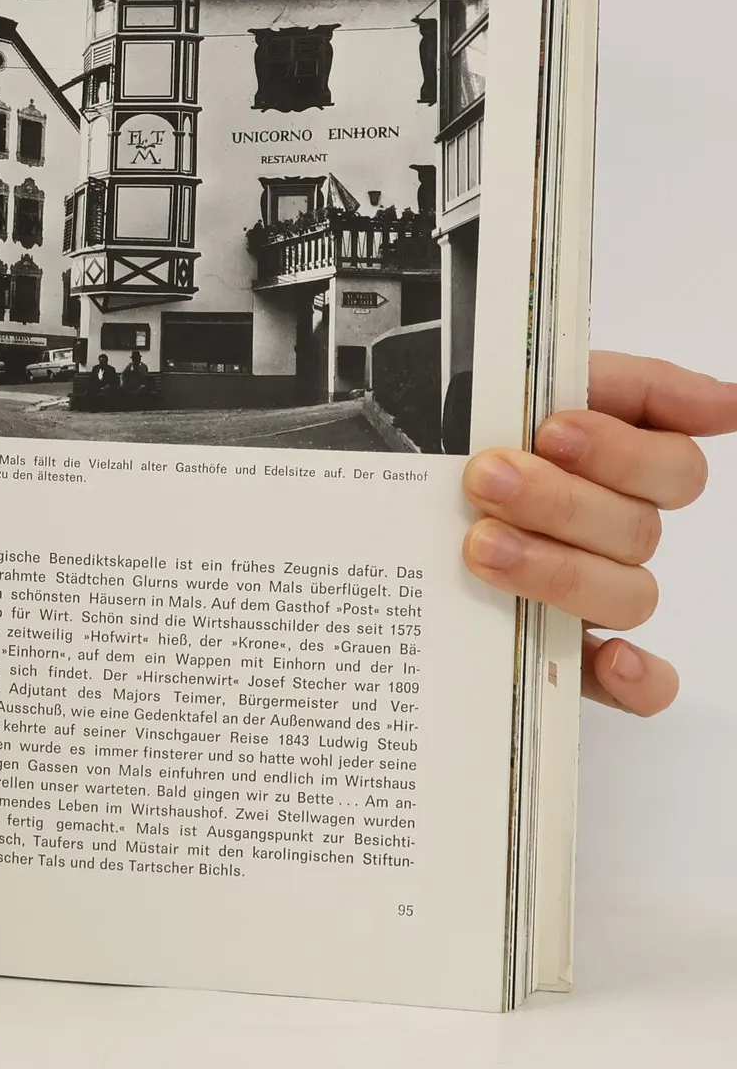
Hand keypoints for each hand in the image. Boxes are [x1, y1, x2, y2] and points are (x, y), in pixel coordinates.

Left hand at [461, 352, 736, 714]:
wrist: (367, 477)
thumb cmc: (452, 432)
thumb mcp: (520, 381)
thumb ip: (625, 383)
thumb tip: (728, 402)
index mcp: (617, 469)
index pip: (674, 470)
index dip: (622, 451)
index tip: (552, 429)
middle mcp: (612, 534)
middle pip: (638, 532)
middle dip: (560, 503)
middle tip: (485, 479)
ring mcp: (590, 597)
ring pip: (629, 597)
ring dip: (561, 570)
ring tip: (480, 545)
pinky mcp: (563, 656)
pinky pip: (633, 687)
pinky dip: (639, 680)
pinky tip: (616, 661)